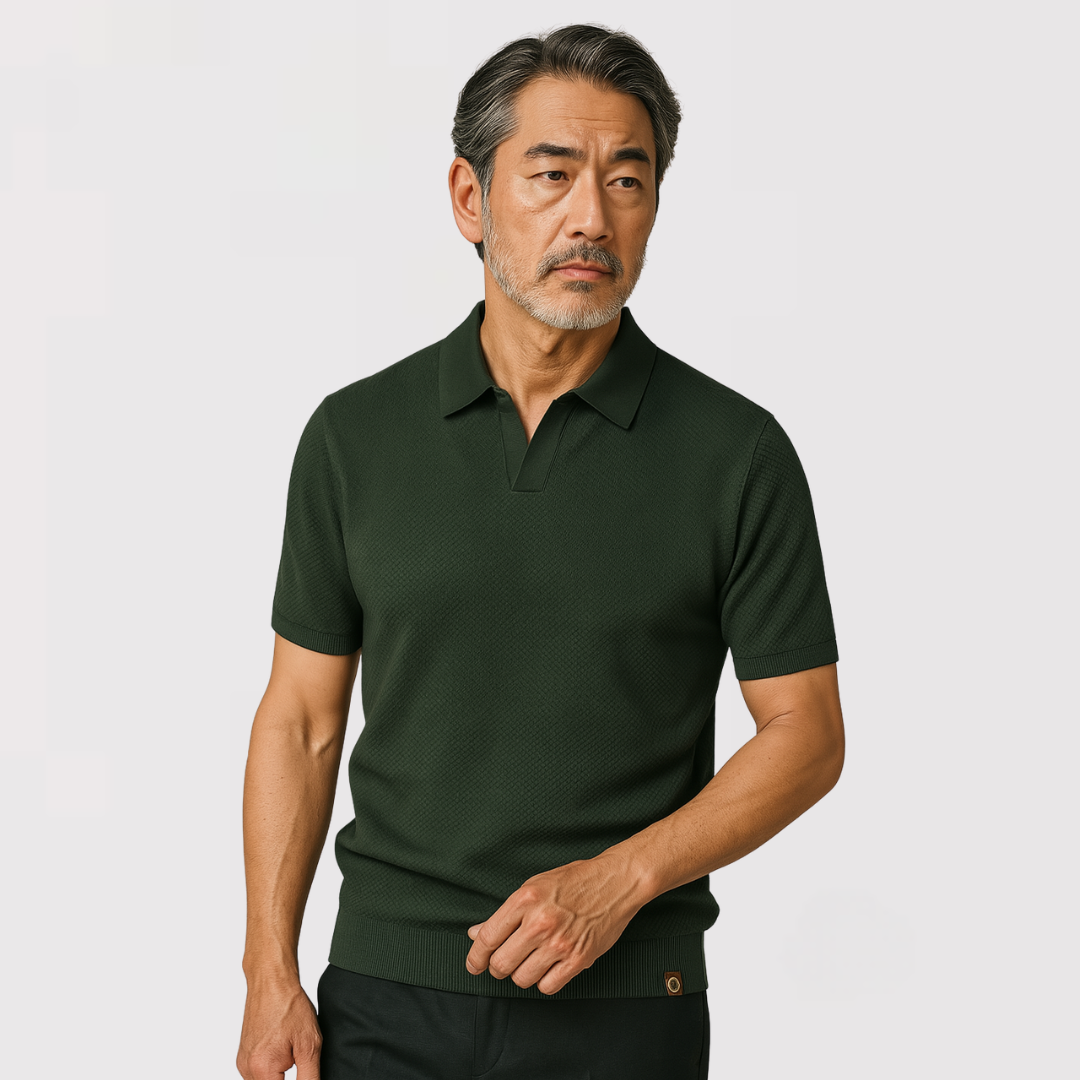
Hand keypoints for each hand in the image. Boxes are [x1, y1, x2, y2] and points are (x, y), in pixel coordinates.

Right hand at [236, 977, 321, 1079]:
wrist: (272, 982)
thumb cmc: (290, 1006)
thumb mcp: (310, 1045)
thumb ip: (309, 1077)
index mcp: (263, 1070)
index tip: (302, 1066)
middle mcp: (247, 1069)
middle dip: (287, 1078)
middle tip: (296, 1055)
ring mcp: (243, 1062)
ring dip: (279, 1075)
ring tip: (291, 1049)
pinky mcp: (243, 1055)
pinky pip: (257, 1073)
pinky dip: (271, 1068)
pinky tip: (283, 1048)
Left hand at [465, 851, 649, 995]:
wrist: (615, 882)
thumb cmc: (574, 881)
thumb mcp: (534, 886)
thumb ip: (506, 913)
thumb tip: (476, 933)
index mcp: (525, 899)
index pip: (488, 937)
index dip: (475, 957)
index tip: (473, 965)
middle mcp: (540, 922)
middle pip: (501, 963)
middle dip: (497, 967)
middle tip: (503, 962)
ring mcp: (560, 942)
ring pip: (522, 979)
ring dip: (521, 974)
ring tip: (529, 961)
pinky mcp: (578, 959)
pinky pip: (548, 986)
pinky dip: (544, 981)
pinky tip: (547, 967)